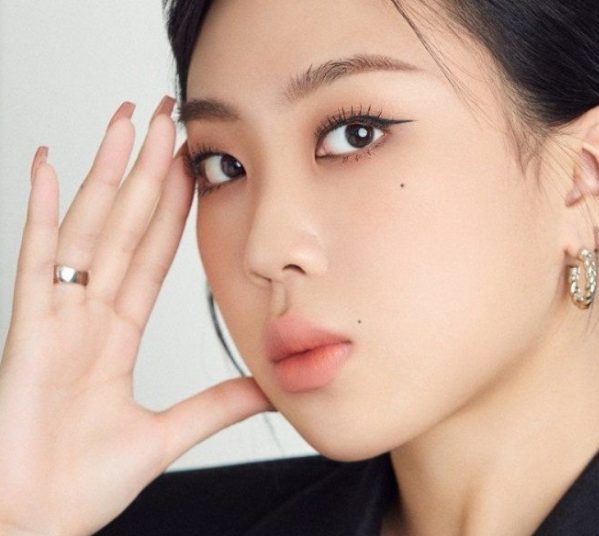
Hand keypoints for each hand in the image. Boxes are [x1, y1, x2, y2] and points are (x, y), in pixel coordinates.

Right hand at [0, 97, 274, 535]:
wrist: (33, 523)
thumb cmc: (80, 484)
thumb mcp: (168, 435)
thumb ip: (218, 404)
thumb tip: (270, 385)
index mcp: (116, 336)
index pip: (154, 254)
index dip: (173, 208)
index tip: (193, 165)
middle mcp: (87, 316)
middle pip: (124, 227)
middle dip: (146, 172)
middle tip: (166, 119)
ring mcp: (56, 318)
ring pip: (87, 229)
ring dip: (105, 174)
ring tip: (124, 124)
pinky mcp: (28, 333)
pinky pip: (35, 261)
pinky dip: (42, 213)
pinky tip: (50, 166)